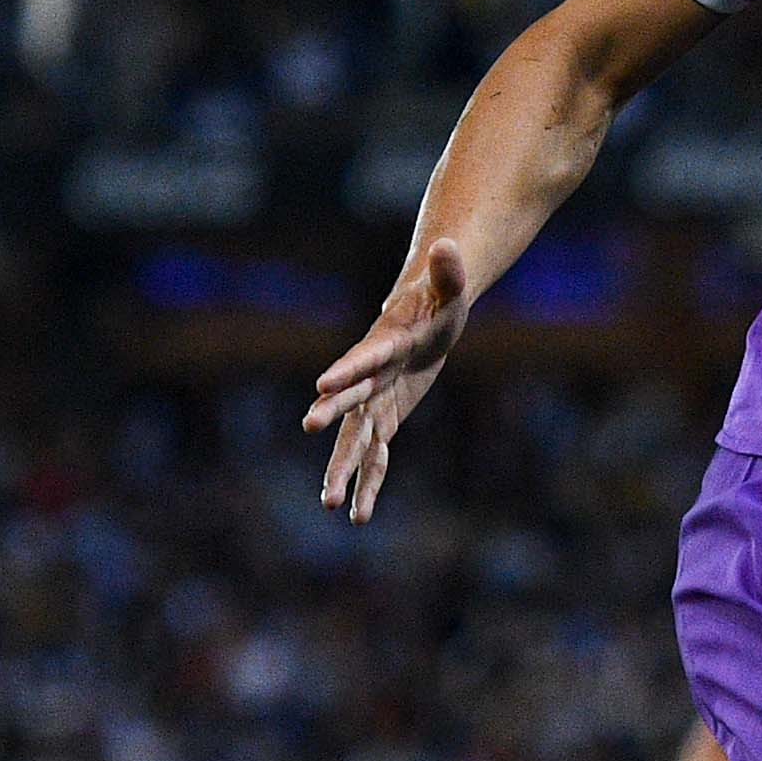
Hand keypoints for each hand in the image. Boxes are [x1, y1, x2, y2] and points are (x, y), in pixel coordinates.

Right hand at [303, 238, 475, 523]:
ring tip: (331, 505)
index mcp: (385, 343)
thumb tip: (448, 244)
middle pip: (350, 401)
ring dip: (344, 471)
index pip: (365, 357)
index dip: (346, 371)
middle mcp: (370, 376)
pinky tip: (359, 516)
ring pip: (356, 440)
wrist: (425, 317)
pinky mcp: (385, 419)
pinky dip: (370, 483)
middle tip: (310, 427)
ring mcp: (375, 401)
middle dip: (333, 416)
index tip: (321, 387)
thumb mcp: (451, 287)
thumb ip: (448, 272)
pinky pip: (376, 456)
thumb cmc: (439, 299)